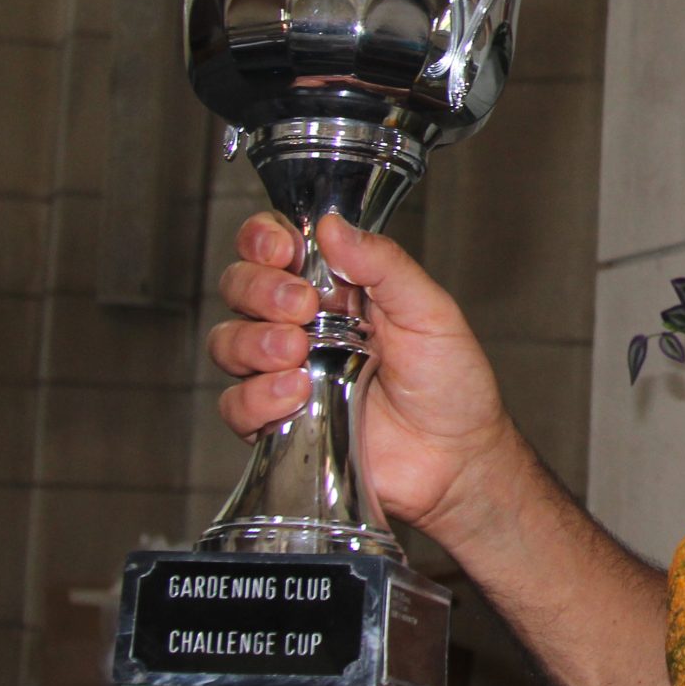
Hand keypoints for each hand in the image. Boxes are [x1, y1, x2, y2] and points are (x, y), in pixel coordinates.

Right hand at [208, 212, 517, 534]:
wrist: (455, 460)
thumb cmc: (451, 384)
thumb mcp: (429, 311)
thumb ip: (383, 265)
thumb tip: (334, 225)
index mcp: (337, 288)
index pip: (276, 247)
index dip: (264, 239)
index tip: (281, 248)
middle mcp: (303, 325)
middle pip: (241, 288)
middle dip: (261, 289)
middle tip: (301, 306)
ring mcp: (287, 373)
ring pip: (229, 342)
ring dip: (254, 341)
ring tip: (297, 351)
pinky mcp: (278, 422)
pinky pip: (236, 405)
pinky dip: (258, 397)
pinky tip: (296, 393)